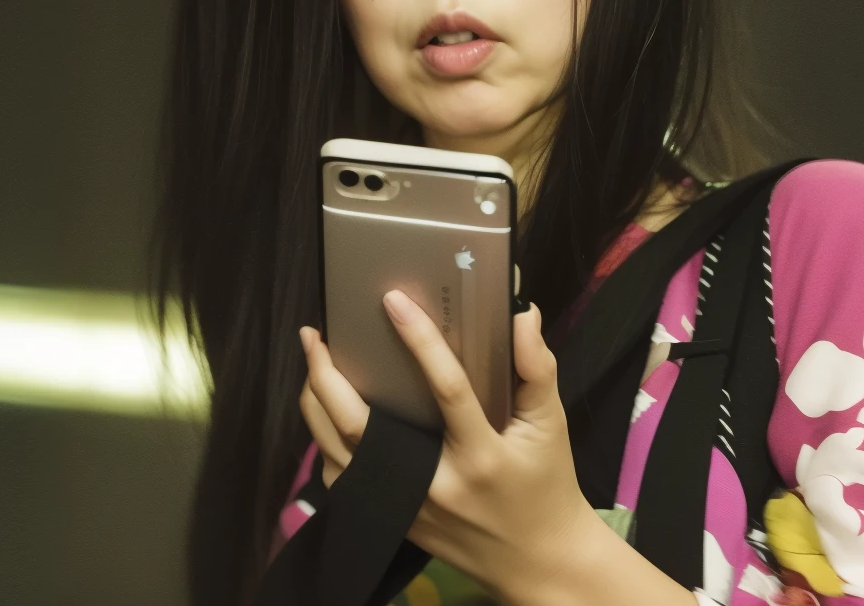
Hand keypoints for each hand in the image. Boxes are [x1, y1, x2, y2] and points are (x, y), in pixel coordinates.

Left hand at [299, 296, 661, 605]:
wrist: (537, 564)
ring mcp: (408, 508)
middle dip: (329, 378)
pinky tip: (324, 414)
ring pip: (341, 457)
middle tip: (315, 334)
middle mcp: (436, 485)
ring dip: (318, 408)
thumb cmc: (545, 485)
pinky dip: (326, 446)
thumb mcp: (550, 426)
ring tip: (312, 362)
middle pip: (362, 428)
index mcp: (480, 456)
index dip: (419, 340)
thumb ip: (536, 368)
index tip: (392, 300)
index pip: (447, 389)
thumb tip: (521, 314)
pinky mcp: (396, 521)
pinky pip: (346, 483)